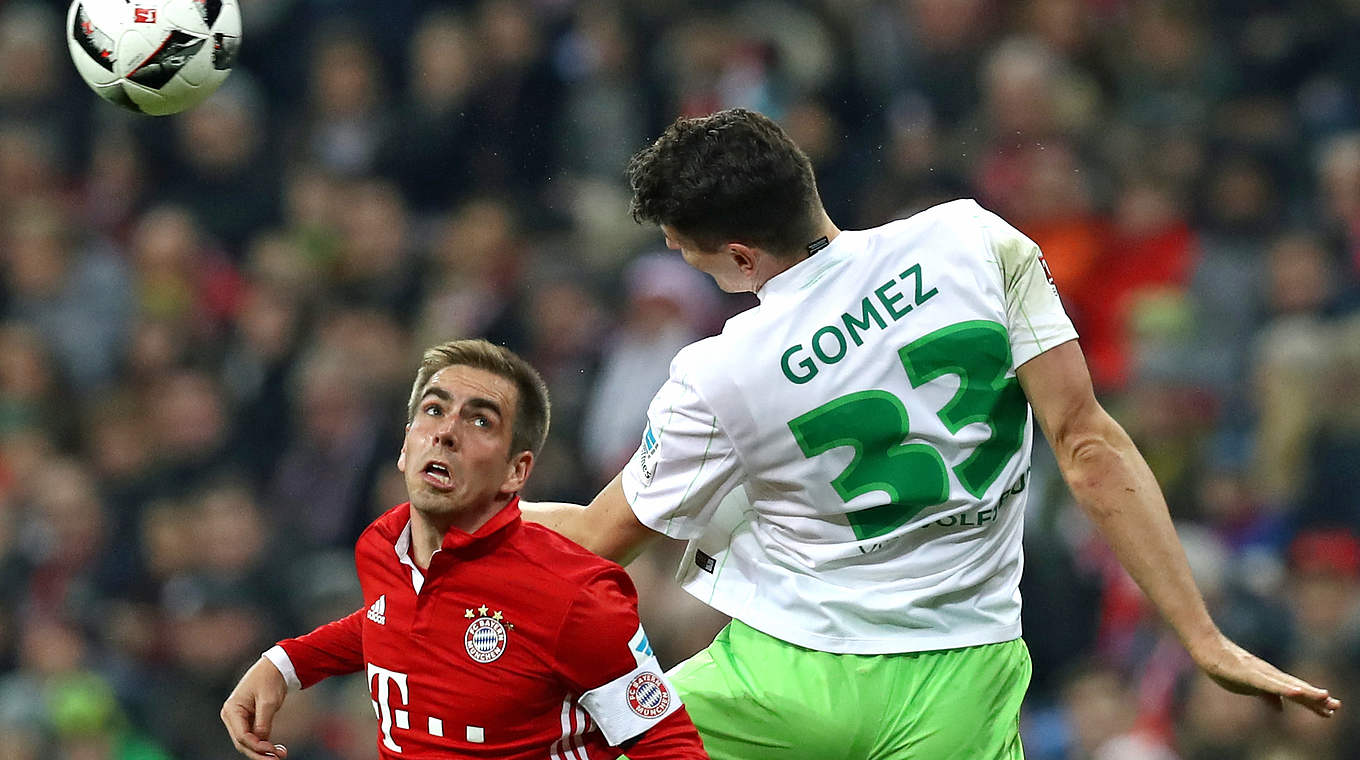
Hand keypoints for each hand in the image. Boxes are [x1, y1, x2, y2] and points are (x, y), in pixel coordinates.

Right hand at [221, 656, 290, 758]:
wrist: (276, 667)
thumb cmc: (270, 679)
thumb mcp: (268, 700)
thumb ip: (263, 722)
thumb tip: (262, 741)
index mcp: (232, 709)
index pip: (242, 736)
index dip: (257, 746)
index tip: (272, 750)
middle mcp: (232, 716)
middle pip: (243, 742)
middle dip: (259, 753)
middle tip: (277, 759)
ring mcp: (238, 719)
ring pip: (248, 742)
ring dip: (262, 751)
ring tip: (280, 755)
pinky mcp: (247, 720)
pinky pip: (253, 737)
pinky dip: (264, 744)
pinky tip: (276, 750)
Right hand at [1193, 635, 1340, 717]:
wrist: (1207, 648)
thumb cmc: (1224, 666)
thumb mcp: (1247, 686)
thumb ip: (1266, 695)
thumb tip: (1280, 708)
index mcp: (1269, 679)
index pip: (1295, 691)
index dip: (1313, 701)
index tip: (1332, 710)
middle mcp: (1269, 674)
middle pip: (1296, 687)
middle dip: (1316, 698)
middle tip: (1337, 706)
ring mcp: (1259, 672)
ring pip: (1286, 684)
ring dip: (1306, 692)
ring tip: (1324, 697)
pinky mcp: (1248, 673)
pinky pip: (1268, 683)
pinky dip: (1283, 688)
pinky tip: (1295, 692)